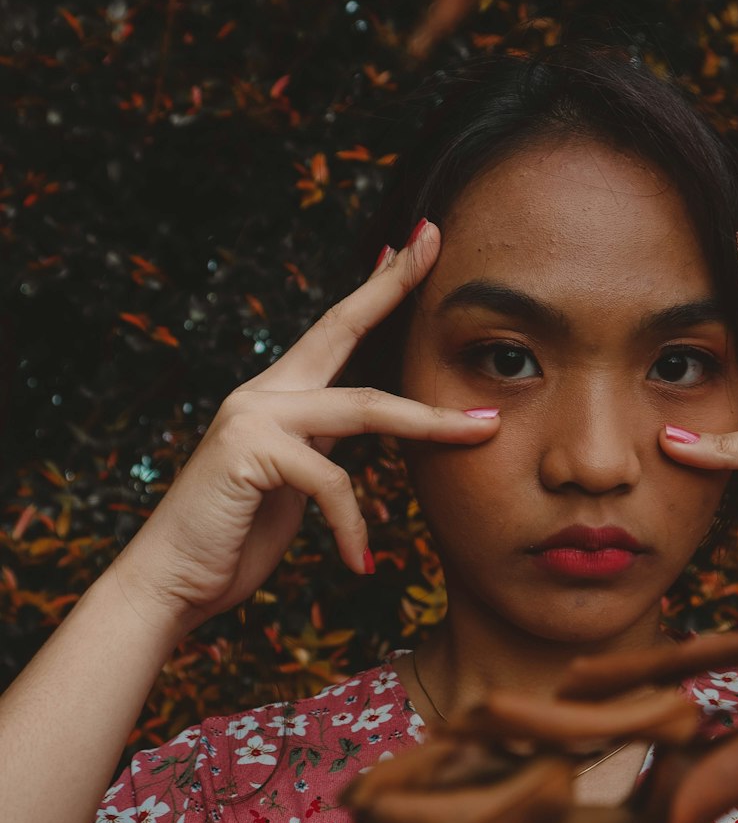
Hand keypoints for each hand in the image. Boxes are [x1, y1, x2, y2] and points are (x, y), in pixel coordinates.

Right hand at [111, 220, 499, 633]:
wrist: (169, 583)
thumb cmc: (233, 540)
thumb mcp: (291, 487)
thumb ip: (320, 451)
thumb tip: (363, 436)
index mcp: (277, 397)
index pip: (336, 330)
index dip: (377, 287)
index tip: (414, 246)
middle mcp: (263, 393)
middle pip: (343, 328)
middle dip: (393, 284)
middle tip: (436, 239)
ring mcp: (252, 417)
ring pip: (364, 407)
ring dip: (431, 423)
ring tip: (483, 431)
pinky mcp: (248, 452)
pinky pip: (331, 481)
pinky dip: (353, 525)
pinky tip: (360, 563)